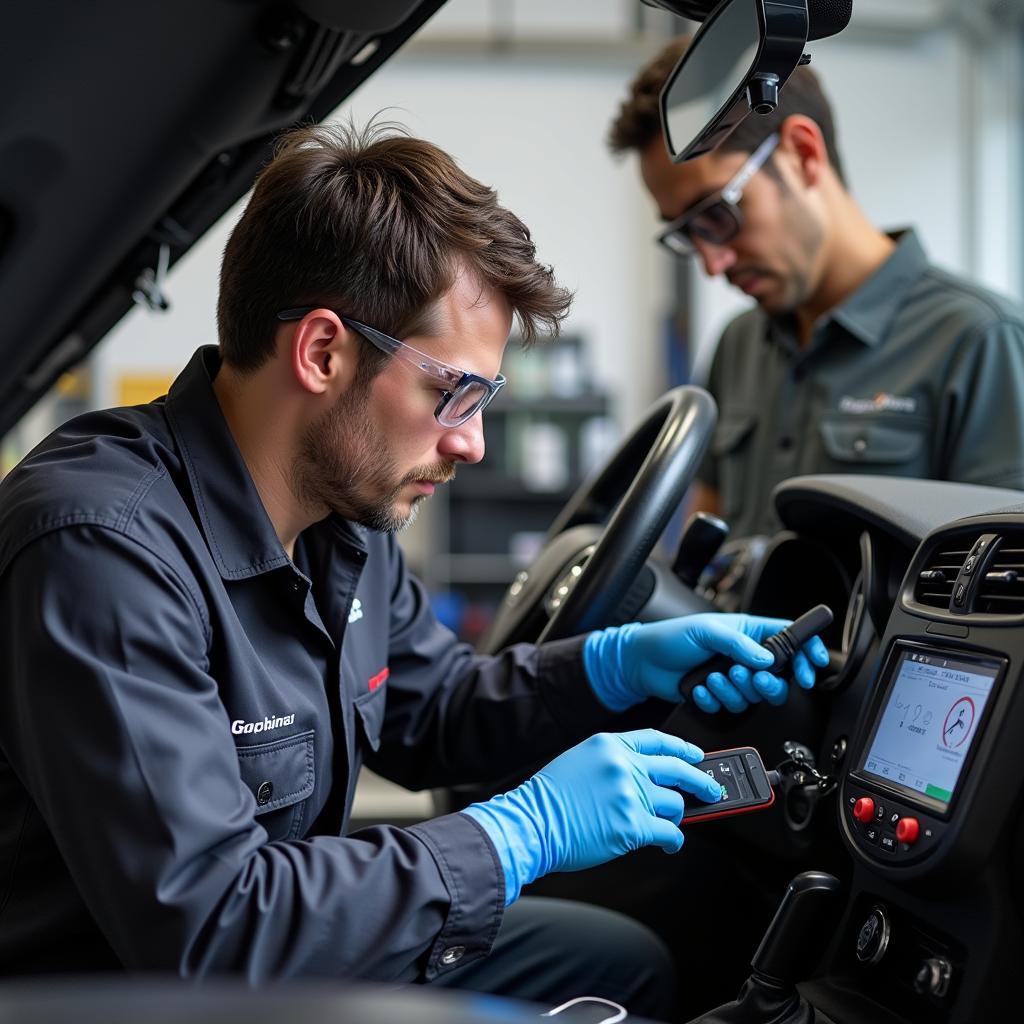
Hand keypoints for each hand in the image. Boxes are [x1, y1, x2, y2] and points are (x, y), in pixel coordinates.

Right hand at [461, 729, 721, 904]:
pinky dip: (673, 841)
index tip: (696, 755)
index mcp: (610, 744)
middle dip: (701, 781)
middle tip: (712, 791)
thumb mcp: (580, 761)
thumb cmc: (549, 799)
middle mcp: (624, 764)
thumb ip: (615, 762)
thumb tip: (650, 779)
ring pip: (675, 803)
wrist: (530, 823)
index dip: (682, 748)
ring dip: (676, 816)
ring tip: (669, 824)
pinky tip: (669, 844)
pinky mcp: (633, 824)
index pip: (657, 740)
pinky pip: (669, 832)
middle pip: (677, 768)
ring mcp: (630, 793)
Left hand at [583, 613, 829, 711]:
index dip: (806, 651)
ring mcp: (733, 678)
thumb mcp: (706, 631)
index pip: (790, 639)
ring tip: (712, 677)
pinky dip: (715, 699)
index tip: (811, 666)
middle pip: (779, 677)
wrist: (642, 662)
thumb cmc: (670, 637)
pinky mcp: (720, 696)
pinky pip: (731, 707)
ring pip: (755, 696)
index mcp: (748, 632)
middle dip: (768, 683)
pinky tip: (699, 687)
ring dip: (734, 690)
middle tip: (751, 677)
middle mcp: (746, 656)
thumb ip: (737, 644)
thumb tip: (767, 658)